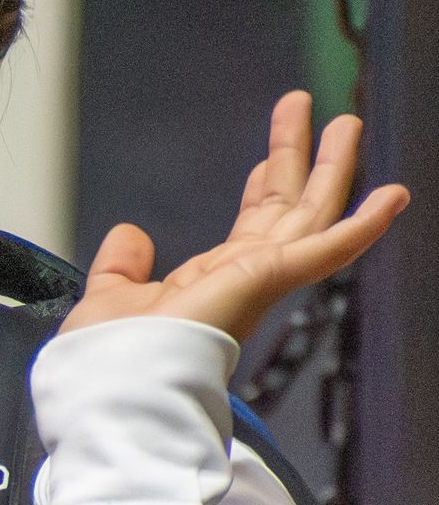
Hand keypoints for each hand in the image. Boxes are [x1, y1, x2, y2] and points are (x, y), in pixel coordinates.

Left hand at [63, 92, 408, 349]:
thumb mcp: (113, 297)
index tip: (268, 159)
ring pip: (312, 211)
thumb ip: (123, 265)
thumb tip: (130, 233)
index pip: (250, 227)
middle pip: (287, 206)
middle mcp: (246, 278)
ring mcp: (262, 278)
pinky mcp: (269, 279)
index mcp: (215, 283)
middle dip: (303, 157)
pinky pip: (328, 248)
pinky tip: (391, 195)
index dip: (262, 187)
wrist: (118, 388)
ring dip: (334, 166)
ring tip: (348, 121)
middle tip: (320, 115)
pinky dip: (363, 223)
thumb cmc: (115, 362)